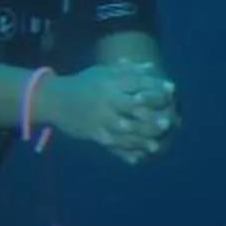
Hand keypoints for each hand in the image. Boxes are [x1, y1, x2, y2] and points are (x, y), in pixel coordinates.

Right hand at [44, 63, 176, 162]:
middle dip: (150, 115)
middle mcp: (105, 100)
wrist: (52, 99)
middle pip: (132, 107)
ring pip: (124, 129)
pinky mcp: (92, 133)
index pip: (136, 83)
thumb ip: (127, 71)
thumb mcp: (102, 72)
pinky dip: (124, 152)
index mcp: (109, 83)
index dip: (155, 86)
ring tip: (157, 144)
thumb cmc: (82, 83)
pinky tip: (138, 158)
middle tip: (168, 121)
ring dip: (141, 138)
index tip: (172, 89)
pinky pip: (111, 144)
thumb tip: (152, 67)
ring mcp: (99, 118)